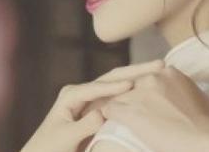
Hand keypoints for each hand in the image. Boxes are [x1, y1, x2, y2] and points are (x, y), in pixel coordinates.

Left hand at [21, 60, 163, 151]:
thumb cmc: (48, 150)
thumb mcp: (64, 139)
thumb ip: (83, 126)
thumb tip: (104, 113)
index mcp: (72, 94)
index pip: (97, 86)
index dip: (115, 86)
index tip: (132, 85)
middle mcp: (84, 92)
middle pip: (113, 77)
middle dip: (136, 70)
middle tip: (159, 64)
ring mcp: (94, 99)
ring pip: (120, 84)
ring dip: (140, 76)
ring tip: (160, 69)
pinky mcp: (101, 109)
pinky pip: (121, 98)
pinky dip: (136, 91)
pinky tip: (151, 86)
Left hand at [102, 66, 208, 151]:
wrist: (199, 138)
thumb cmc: (205, 122)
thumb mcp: (197, 95)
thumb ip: (183, 88)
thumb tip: (180, 93)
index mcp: (168, 72)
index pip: (147, 76)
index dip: (144, 90)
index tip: (144, 101)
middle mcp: (152, 77)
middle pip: (132, 83)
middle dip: (130, 96)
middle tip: (130, 109)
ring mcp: (139, 93)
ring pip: (118, 95)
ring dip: (117, 106)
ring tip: (114, 118)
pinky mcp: (129, 111)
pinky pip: (109, 109)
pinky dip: (108, 117)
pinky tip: (108, 124)